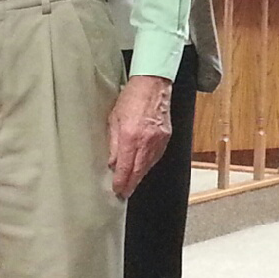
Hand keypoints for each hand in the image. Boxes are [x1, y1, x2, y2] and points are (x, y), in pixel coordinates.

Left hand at [107, 74, 172, 198]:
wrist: (153, 84)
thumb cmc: (132, 97)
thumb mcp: (113, 119)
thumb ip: (113, 143)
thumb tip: (112, 162)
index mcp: (130, 136)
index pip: (125, 167)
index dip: (121, 182)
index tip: (117, 190)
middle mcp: (146, 141)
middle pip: (138, 171)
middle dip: (131, 184)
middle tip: (124, 193)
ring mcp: (158, 140)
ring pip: (148, 166)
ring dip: (139, 176)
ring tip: (132, 183)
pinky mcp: (166, 137)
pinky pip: (156, 156)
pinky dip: (149, 164)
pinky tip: (143, 167)